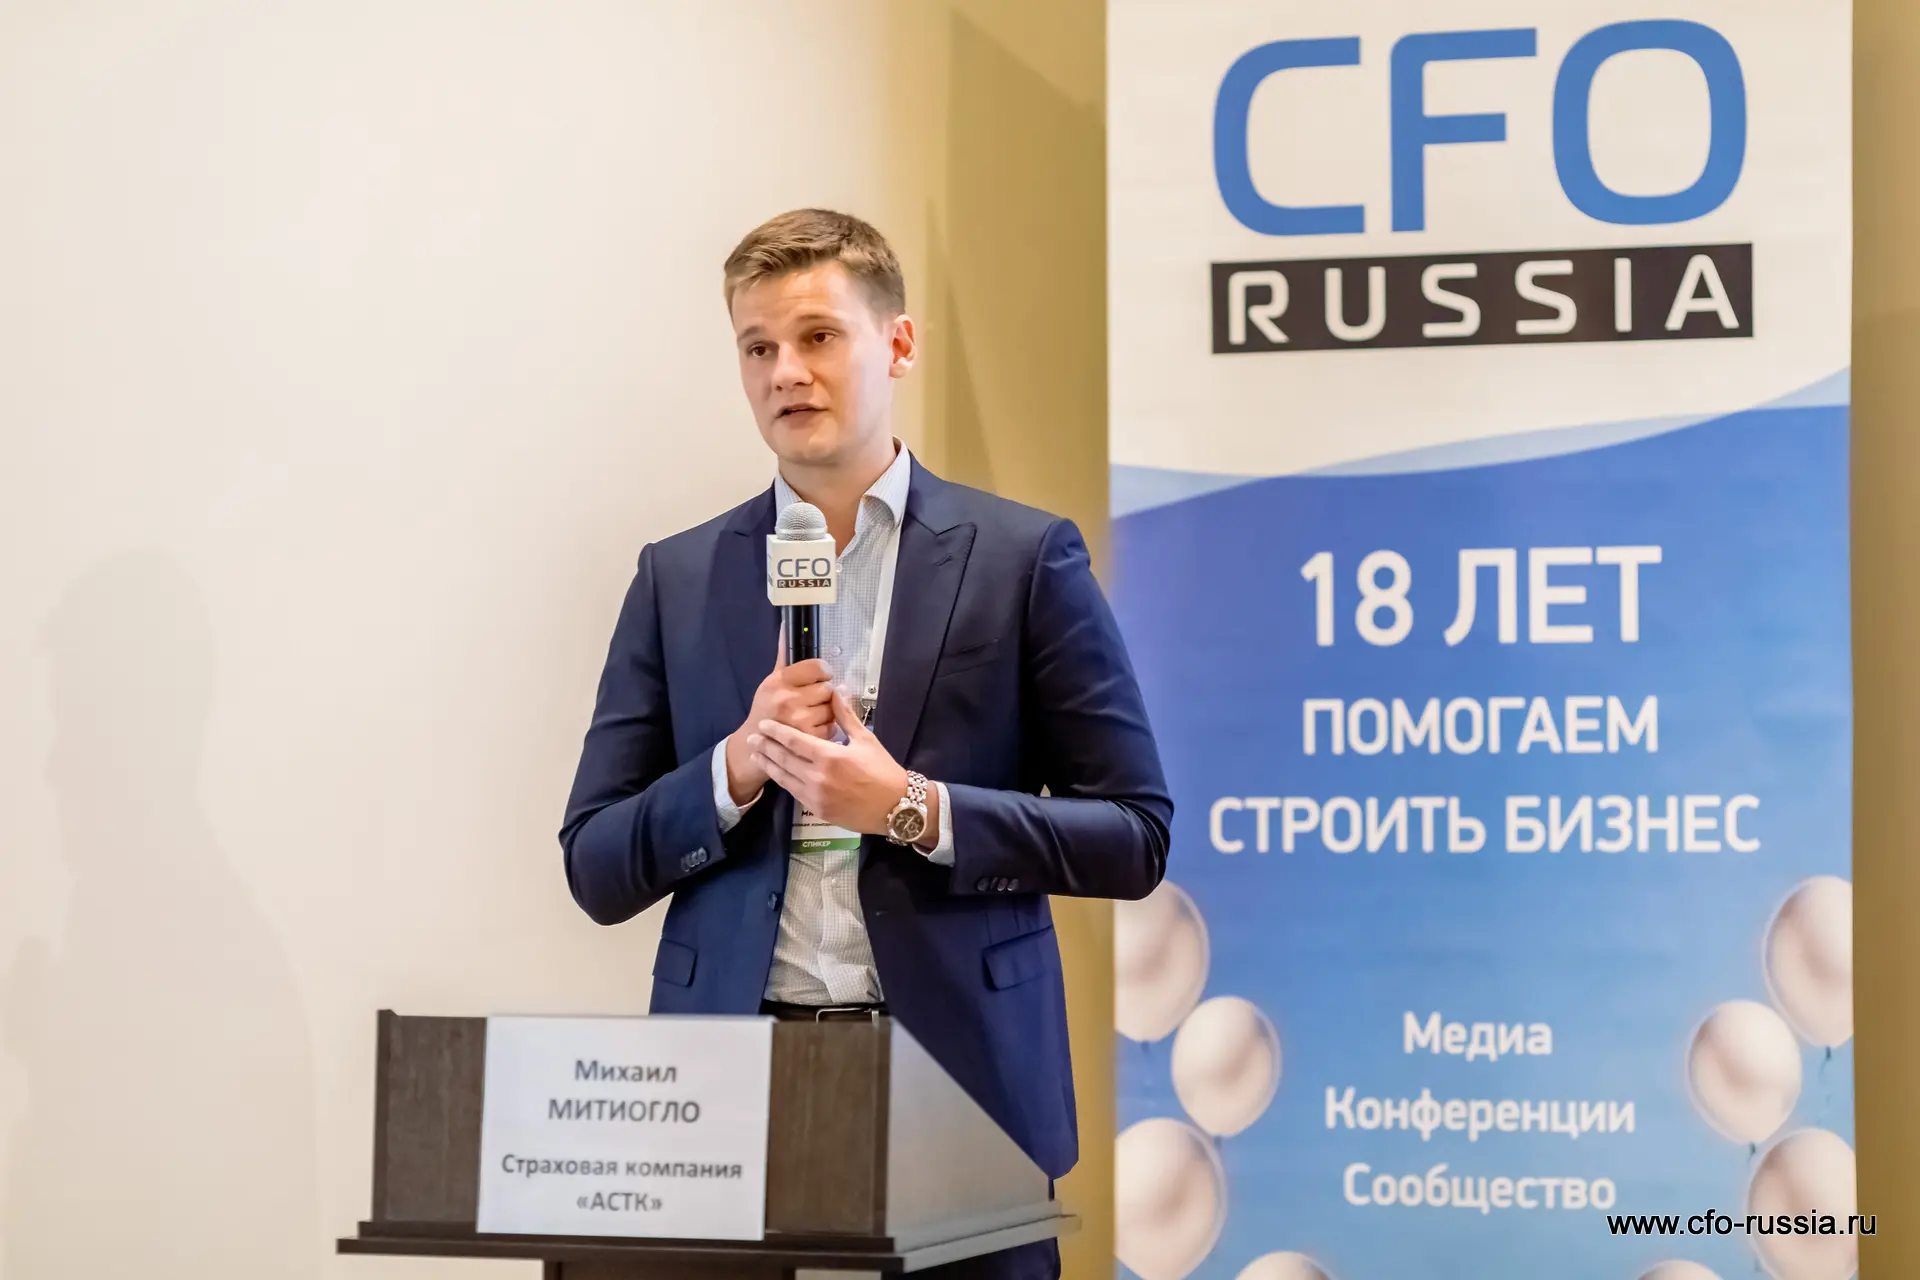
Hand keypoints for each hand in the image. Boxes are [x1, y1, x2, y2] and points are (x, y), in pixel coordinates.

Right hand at [724, 628, 834, 804]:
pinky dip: (827, 728)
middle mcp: (788, 699)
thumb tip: (787, 626)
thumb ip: (784, 656)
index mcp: (779, 680)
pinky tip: (813, 727)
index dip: (824, 671)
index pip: (818, 667)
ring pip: (832, 708)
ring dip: (827, 711)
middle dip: (824, 693)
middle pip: (828, 688)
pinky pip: (832, 727)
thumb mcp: (771, 681)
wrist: (754, 743)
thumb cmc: (766, 708)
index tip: (821, 677)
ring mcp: (798, 720)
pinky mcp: (807, 738)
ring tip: (812, 714)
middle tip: (813, 699)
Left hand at [749, 691, 913, 835]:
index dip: (776, 731)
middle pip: (784, 759)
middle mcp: (818, 777)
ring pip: (784, 778)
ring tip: (756, 754)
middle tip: (751, 737)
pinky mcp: (818, 810)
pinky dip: (782, 780)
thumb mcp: (866, 739)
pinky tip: (776, 772)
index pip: (794, 741)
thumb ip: (845, 716)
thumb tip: (835, 691)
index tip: (763, 724)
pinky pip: (794, 792)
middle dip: (765, 747)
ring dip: (768, 764)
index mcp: (830, 757)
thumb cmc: (883, 770)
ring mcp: (816, 796)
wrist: (896, 807)